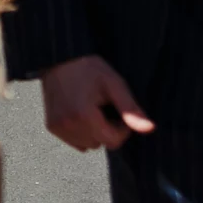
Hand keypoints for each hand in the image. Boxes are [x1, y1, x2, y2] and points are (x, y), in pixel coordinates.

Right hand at [39, 55, 155, 151]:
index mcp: (84, 116)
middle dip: (107, 130)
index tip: (119, 110)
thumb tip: (150, 129)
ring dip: (94, 133)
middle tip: (104, 107)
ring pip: (87, 145)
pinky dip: (81, 132)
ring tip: (92, 109)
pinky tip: (80, 114)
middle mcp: (68, 125)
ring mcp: (58, 127)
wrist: (59, 58)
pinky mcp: (51, 126)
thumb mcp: (114, 84)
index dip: (122, 129)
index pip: (113, 142)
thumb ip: (130, 109)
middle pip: (100, 144)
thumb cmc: (88, 69)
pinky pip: (75, 141)